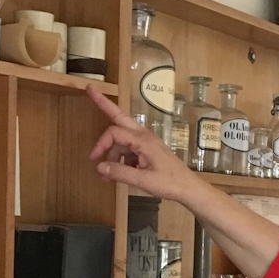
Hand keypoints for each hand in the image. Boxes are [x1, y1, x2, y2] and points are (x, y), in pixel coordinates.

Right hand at [86, 86, 202, 204]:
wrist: (188, 188)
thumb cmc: (169, 183)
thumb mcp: (143, 181)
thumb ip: (120, 173)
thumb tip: (98, 166)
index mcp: (143, 140)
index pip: (114, 133)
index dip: (101, 144)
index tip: (94, 159)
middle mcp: (144, 136)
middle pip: (120, 116)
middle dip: (104, 104)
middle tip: (90, 89)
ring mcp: (147, 141)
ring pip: (122, 139)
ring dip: (112, 152)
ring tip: (107, 176)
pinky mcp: (148, 149)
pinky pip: (129, 148)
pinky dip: (121, 159)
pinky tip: (120, 174)